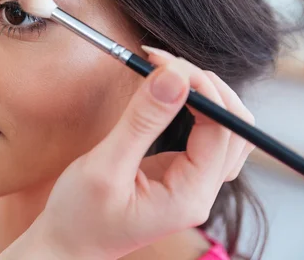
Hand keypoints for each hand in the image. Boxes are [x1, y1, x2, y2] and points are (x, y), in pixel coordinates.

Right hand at [1, 48, 254, 259]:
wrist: (68, 244)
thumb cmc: (79, 216)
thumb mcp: (104, 167)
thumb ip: (141, 121)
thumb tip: (173, 76)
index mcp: (190, 196)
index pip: (220, 129)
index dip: (198, 87)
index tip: (163, 61)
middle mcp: (201, 191)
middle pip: (234, 127)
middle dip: (205, 85)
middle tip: (163, 62)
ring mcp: (194, 183)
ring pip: (226, 129)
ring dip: (204, 93)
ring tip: (167, 71)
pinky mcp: (181, 173)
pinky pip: (206, 134)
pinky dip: (195, 107)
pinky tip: (170, 92)